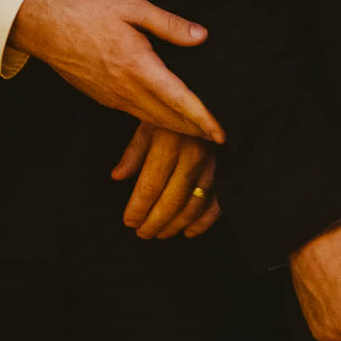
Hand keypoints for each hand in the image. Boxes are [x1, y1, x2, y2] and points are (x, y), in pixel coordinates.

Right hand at [7, 0, 225, 141]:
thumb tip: (200, 36)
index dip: (202, 117)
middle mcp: (127, 88)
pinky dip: (157, 123)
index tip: (220, 133)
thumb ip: (168, 23)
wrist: (45, 28)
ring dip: (177, 130)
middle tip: (219, 138)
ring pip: (153, 121)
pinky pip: (137, 116)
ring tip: (201, 134)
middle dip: (196, 131)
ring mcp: (114, 98)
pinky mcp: (105, 100)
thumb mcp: (131, 6)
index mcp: (137, 65)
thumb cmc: (87, 12)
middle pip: (169, 119)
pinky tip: (168, 120)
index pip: (177, 98)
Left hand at [112, 121, 221, 238]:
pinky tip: (188, 232)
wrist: (210, 107)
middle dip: (154, 222)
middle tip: (142, 234)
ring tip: (160, 234)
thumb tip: (117, 176)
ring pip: (192, 206)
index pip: (150, 185)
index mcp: (170, 144)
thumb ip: (133, 153)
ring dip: (175, 225)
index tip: (128, 222)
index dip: (138, 208)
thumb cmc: (173, 117)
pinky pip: (216, 205)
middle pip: (171, 201)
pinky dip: (203, 222)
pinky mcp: (224, 174)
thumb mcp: (149, 125)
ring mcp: (211, 168)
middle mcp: (192, 158)